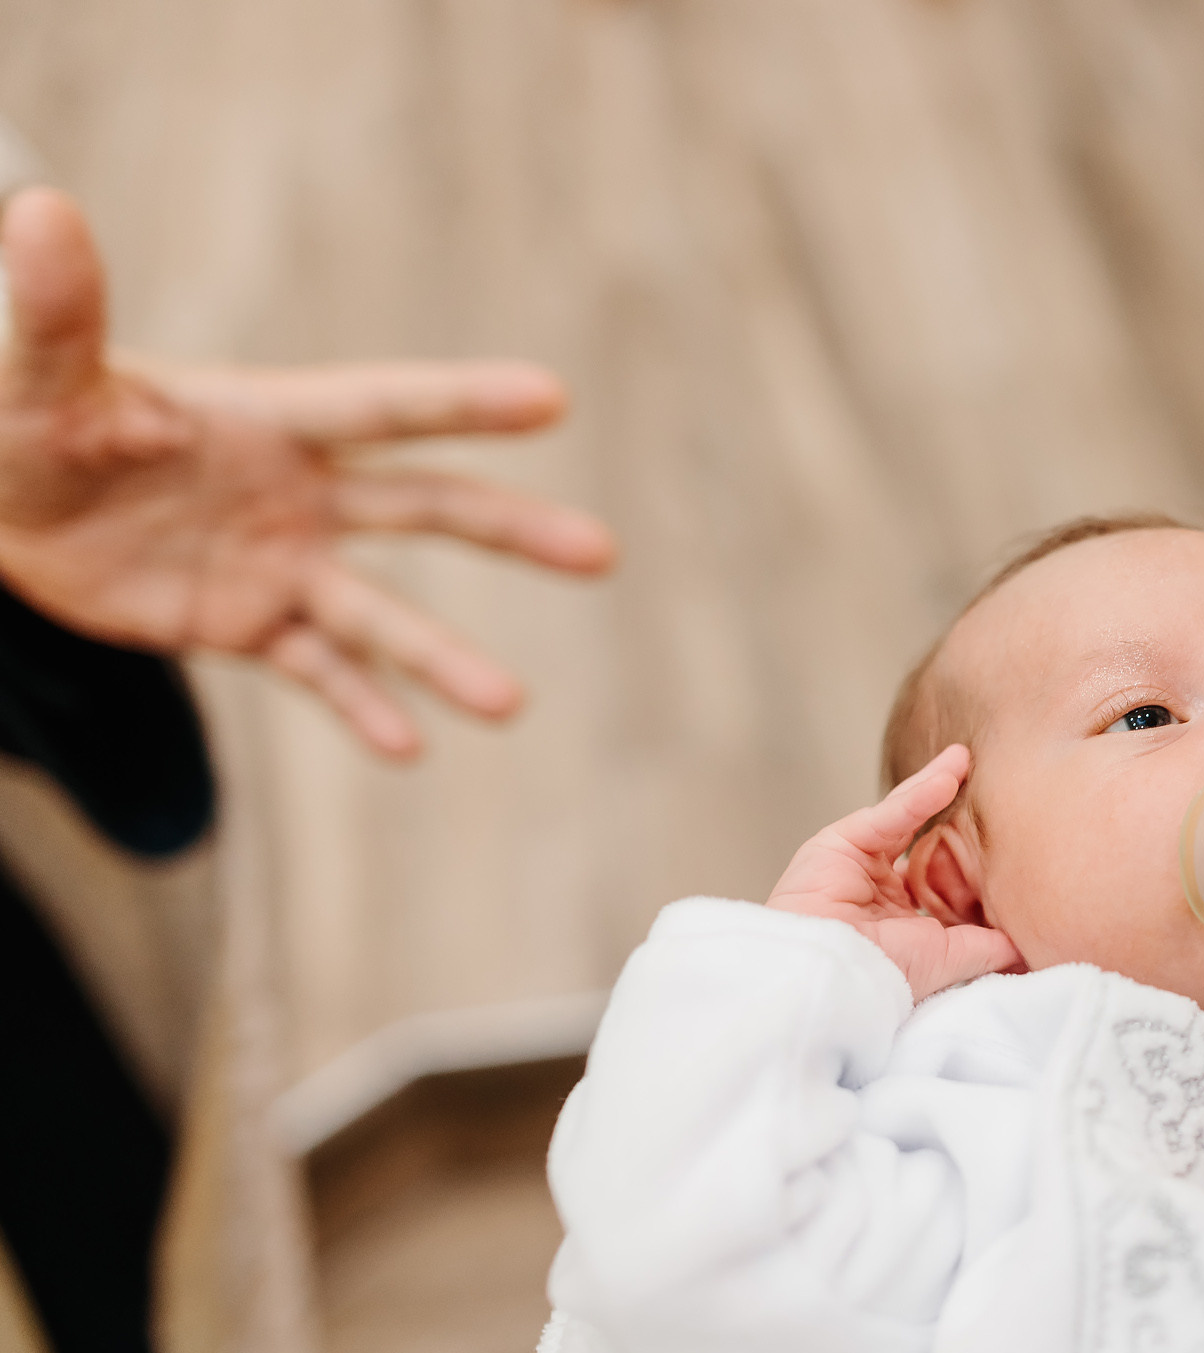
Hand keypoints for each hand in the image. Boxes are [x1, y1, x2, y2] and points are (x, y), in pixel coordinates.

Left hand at [0, 188, 615, 758]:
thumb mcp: (37, 372)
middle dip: (512, 529)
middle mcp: (298, 491)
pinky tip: (408, 747)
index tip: (552, 399)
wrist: (9, 504)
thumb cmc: (21, 419)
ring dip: (444, 658)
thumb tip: (41, 208)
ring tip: (507, 703)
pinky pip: (317, 672)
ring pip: (380, 614)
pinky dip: (362, 708)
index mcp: (267, 417)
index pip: (381, 407)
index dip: (463, 402)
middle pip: (423, 508)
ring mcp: (283, 561)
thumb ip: (61, 309)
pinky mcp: (251, 624)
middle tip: (598, 552)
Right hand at [766, 745, 1023, 999]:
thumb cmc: (890, 972)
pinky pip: (886, 815)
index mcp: (901, 916)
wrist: (841, 977)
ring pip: (902, 815)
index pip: (938, 873)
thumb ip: (992, 943)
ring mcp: (857, 863)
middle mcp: (878, 887)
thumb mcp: (955, 957)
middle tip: (984, 781)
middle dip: (949, 805)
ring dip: (933, 784)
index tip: (1001, 833)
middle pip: (920, 835)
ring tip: (964, 760)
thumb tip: (1032, 943)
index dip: (965, 852)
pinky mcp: (838, 844)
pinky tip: (946, 777)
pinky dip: (916, 796)